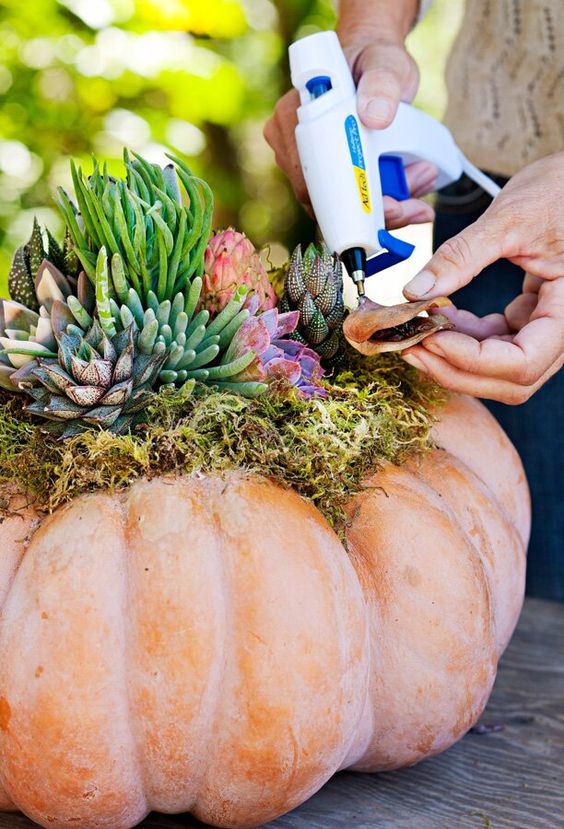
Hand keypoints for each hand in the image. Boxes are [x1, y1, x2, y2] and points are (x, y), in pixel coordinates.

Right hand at [263, 37, 434, 228]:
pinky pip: (353, 202)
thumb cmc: (374, 60)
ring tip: (423, 182)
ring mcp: (308, 164)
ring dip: (389, 206)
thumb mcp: (385, 65)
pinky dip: (386, 203)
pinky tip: (412, 197)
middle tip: (418, 206)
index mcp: (291, 119)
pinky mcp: (329, 174)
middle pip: (328, 203)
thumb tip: (374, 116)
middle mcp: (291, 146)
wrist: (375, 62)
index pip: (310, 182)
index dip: (346, 205)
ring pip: (344, 206)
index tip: (389, 207)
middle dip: (378, 210)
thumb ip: (382, 84)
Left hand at [401, 153, 563, 402]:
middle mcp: (563, 328)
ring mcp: (545, 327)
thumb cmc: (559, 191)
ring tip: (417, 334)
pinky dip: (462, 339)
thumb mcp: (510, 217)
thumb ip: (462, 256)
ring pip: (500, 370)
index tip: (430, 337)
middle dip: (456, 369)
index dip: (472, 359)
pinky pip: (494, 345)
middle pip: (510, 379)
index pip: (522, 361)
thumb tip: (415, 290)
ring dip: (455, 359)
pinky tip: (437, 319)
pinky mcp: (528, 319)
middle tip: (411, 349)